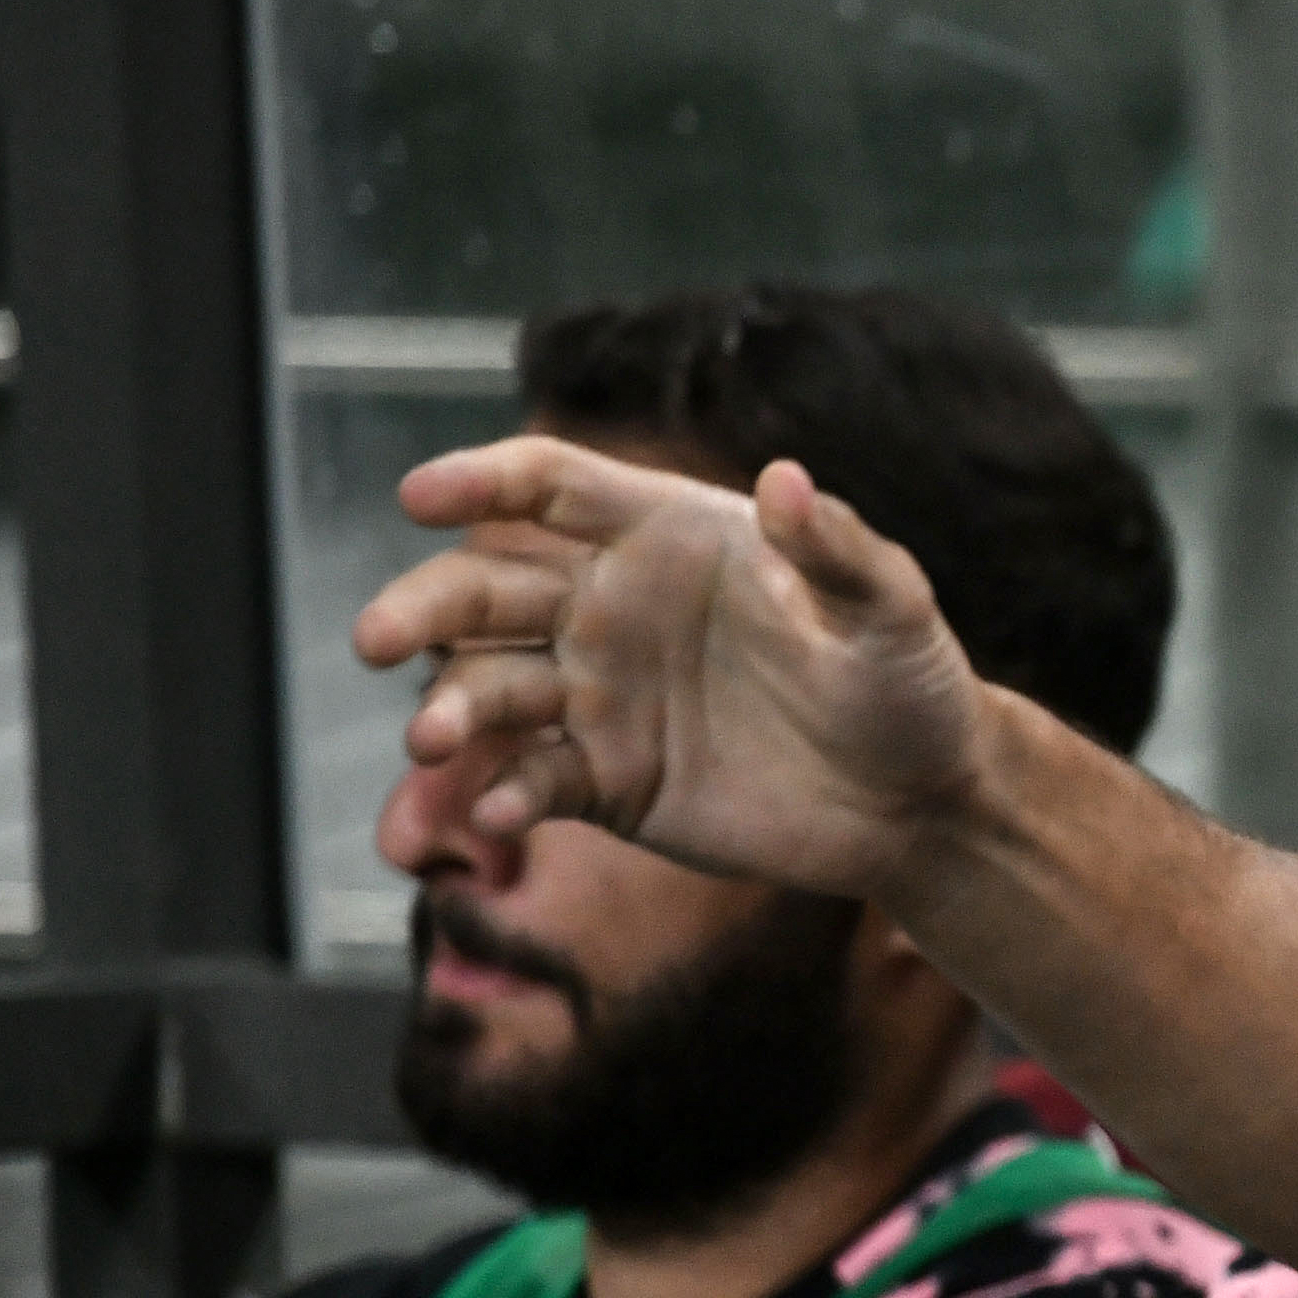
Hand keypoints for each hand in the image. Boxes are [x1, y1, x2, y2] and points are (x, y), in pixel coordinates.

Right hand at [350, 437, 991, 900]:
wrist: (921, 802)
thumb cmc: (912, 683)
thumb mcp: (892, 611)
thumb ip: (838, 551)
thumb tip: (789, 480)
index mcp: (666, 536)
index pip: (549, 486)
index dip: (482, 481)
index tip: (422, 495)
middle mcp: (610, 605)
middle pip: (486, 588)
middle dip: (424, 608)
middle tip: (376, 639)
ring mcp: (598, 695)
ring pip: (490, 690)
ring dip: (450, 712)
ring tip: (431, 742)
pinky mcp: (605, 782)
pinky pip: (533, 782)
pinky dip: (503, 797)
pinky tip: (496, 816)